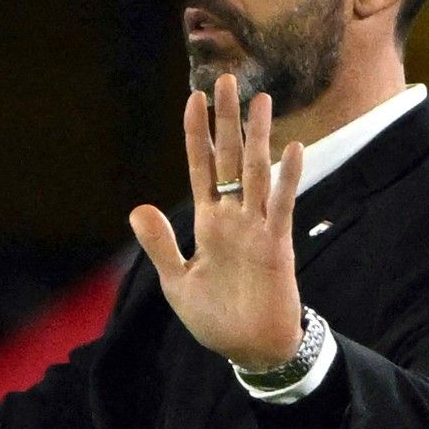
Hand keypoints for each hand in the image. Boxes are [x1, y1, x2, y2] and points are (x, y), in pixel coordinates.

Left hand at [128, 74, 306, 371]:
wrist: (250, 349)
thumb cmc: (216, 318)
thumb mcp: (177, 281)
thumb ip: (160, 244)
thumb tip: (137, 209)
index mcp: (207, 224)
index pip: (200, 168)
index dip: (195, 135)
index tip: (193, 98)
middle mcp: (232, 218)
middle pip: (229, 159)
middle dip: (226, 120)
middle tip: (226, 79)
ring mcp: (256, 229)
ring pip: (256, 173)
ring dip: (257, 138)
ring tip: (260, 101)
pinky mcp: (277, 246)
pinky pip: (281, 206)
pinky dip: (286, 178)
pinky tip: (291, 149)